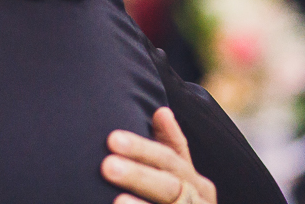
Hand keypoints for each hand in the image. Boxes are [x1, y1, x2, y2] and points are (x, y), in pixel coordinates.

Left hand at [101, 108, 216, 203]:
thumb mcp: (183, 177)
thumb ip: (173, 147)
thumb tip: (161, 111)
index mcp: (196, 184)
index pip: (169, 160)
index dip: (141, 149)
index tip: (111, 139)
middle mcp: (199, 203)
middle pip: (168, 187)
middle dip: (138, 176)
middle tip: (106, 166)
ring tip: (116, 201)